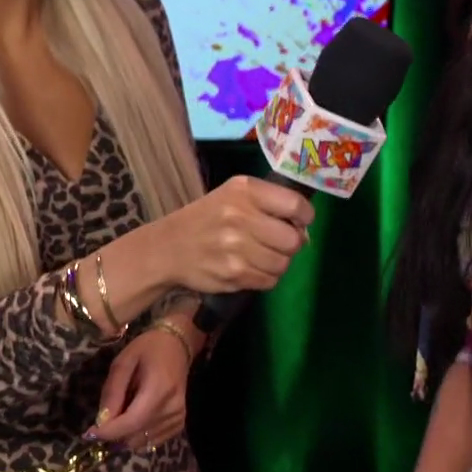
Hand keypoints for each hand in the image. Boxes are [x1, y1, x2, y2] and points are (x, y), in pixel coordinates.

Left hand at [87, 326, 192, 449]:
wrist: (176, 347)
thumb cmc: (147, 350)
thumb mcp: (123, 362)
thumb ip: (112, 391)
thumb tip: (102, 421)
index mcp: (159, 390)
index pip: (132, 422)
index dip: (109, 432)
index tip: (89, 433)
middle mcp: (172, 409)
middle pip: (136, 436)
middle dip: (114, 434)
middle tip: (102, 420)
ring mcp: (178, 419)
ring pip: (142, 442)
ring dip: (125, 435)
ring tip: (121, 414)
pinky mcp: (179, 425)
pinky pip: (152, 442)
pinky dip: (137, 435)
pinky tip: (134, 418)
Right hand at [154, 176, 314, 294]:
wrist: (168, 248)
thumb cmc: (207, 218)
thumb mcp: (233, 197)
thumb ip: (270, 205)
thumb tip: (304, 232)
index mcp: (243, 191)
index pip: (295, 205)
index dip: (304, 217)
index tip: (297, 222)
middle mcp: (240, 217)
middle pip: (293, 240)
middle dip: (290, 244)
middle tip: (276, 243)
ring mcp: (236, 248)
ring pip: (283, 264)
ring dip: (276, 263)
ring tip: (259, 257)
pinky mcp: (233, 274)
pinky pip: (269, 281)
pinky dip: (264, 278)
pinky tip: (248, 269)